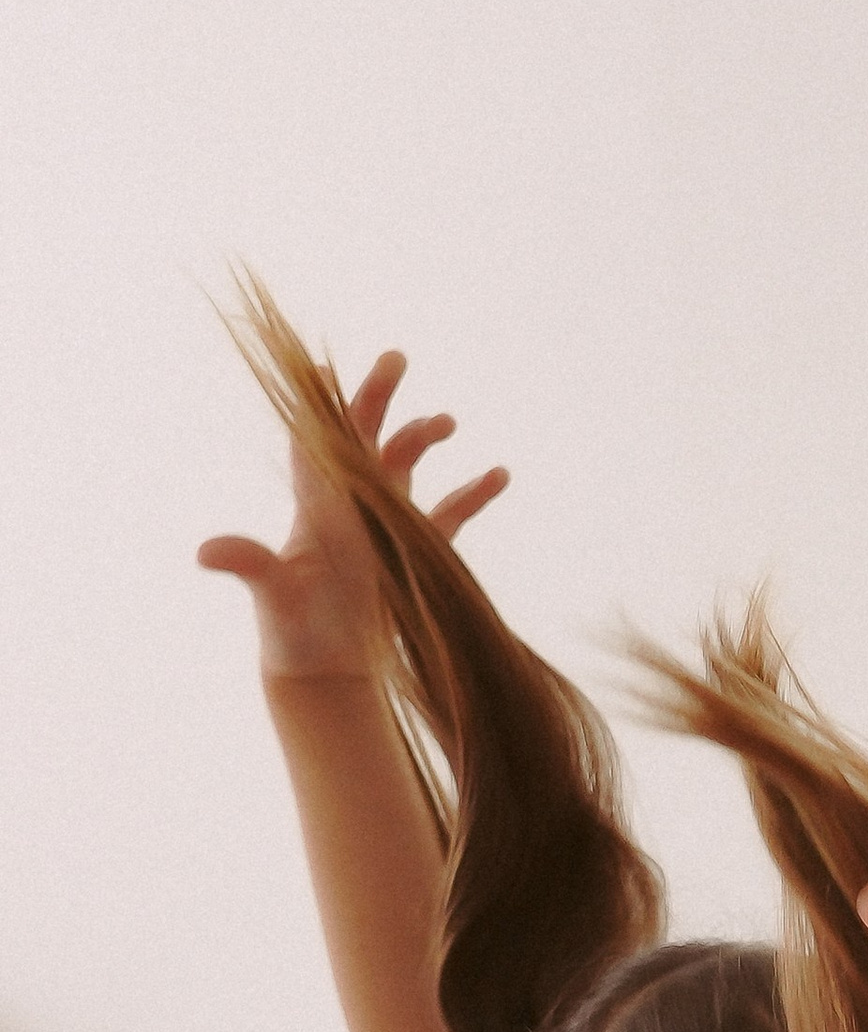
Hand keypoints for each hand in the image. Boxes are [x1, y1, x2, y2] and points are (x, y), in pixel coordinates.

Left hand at [199, 350, 507, 678]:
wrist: (324, 673)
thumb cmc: (293, 636)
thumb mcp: (274, 598)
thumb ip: (250, 566)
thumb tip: (205, 552)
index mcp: (317, 509)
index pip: (316, 443)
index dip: (320, 404)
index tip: (324, 365)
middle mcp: (348, 510)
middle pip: (362, 438)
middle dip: (377, 397)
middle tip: (394, 358)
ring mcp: (381, 530)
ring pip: (403, 466)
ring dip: (421, 438)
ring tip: (444, 422)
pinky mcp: (412, 556)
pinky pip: (448, 514)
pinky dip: (471, 494)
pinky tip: (498, 475)